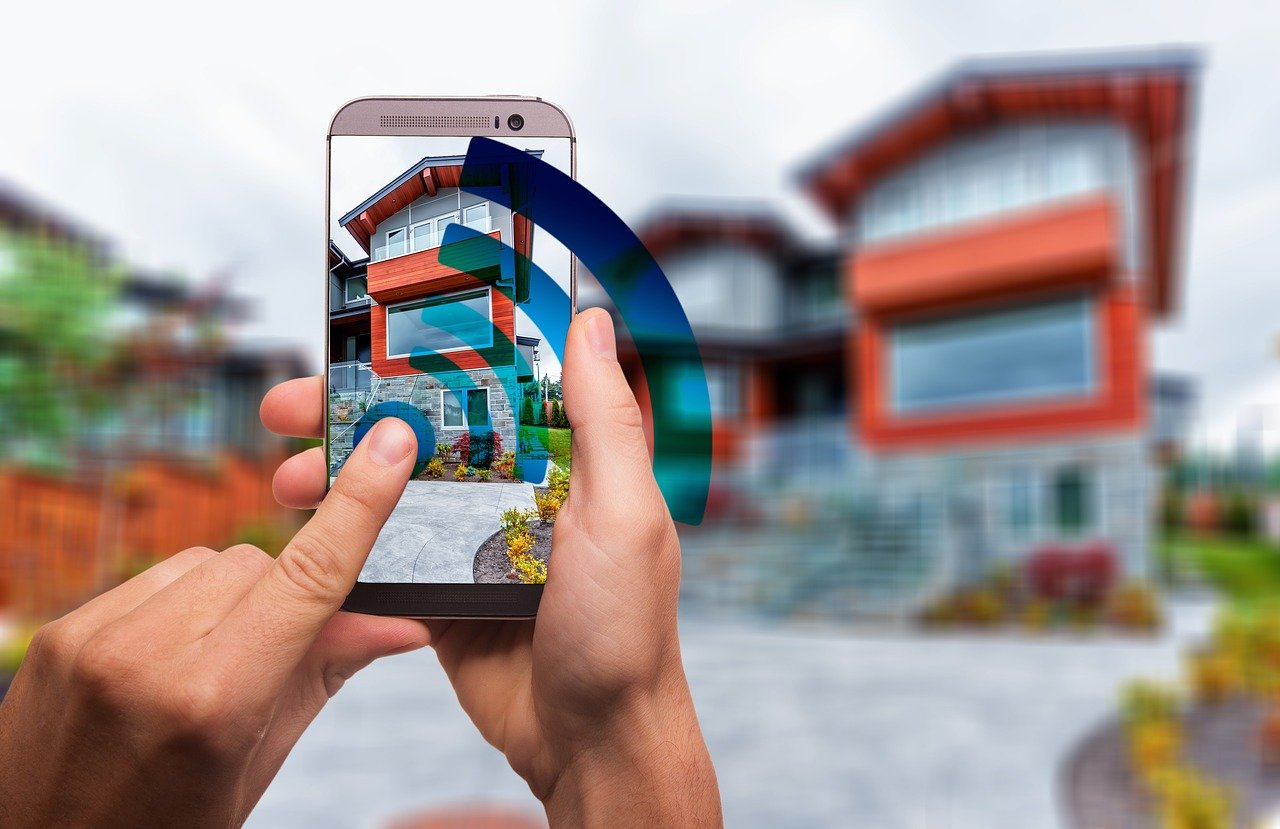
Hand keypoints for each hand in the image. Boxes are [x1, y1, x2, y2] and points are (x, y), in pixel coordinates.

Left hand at [0, 415, 427, 826]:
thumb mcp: (258, 767)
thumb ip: (325, 677)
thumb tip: (402, 623)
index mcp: (216, 701)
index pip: (308, 577)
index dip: (359, 506)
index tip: (392, 445)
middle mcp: (148, 656)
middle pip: (257, 563)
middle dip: (284, 594)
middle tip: (280, 653)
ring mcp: (93, 639)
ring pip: (206, 563)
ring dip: (230, 596)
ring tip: (213, 665)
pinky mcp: (60, 632)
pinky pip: (152, 580)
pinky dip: (179, 605)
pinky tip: (169, 658)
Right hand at [265, 308, 721, 825]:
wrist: (590, 742)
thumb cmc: (624, 630)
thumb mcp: (624, 512)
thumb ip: (603, 422)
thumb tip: (592, 322)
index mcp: (565, 461)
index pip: (493, 384)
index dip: (433, 352)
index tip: (375, 330)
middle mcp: (516, 491)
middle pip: (427, 430)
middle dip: (358, 412)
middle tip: (294, 405)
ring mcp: (474, 541)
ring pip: (394, 487)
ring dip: (337, 473)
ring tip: (288, 475)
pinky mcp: (440, 591)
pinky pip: (383, 551)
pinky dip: (343, 535)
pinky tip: (305, 522)